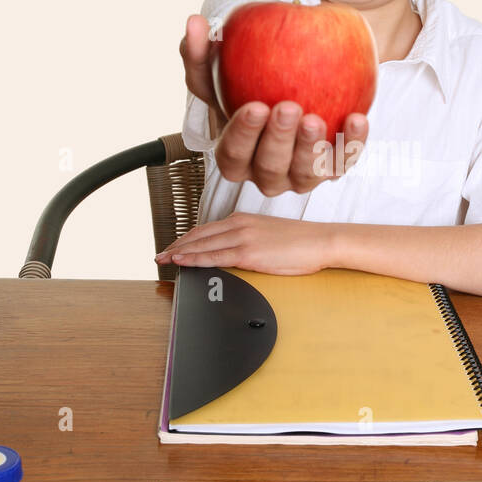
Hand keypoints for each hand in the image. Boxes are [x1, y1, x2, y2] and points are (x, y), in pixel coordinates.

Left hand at [155, 212, 335, 275]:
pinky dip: (194, 259)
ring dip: (180, 253)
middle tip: (160, 256)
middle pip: (198, 235)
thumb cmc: (302, 241)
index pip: (206, 229)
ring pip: (202, 245)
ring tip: (164, 261)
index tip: (173, 247)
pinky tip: (182, 262)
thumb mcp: (269, 236)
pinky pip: (214, 256)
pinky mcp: (248, 252)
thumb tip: (233, 253)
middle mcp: (239, 224)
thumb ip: (248, 241)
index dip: (186, 239)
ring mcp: (243, 237)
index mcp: (243, 219)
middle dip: (176, 246)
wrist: (321, 241)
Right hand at [180, 13, 368, 195]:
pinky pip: (344, 161)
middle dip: (279, 141)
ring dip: (311, 148)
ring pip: (305, 174)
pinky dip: (352, 143)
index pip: (232, 154)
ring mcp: (300, 175)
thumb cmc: (248, 83)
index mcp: (235, 155)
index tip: (255, 106)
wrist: (294, 84)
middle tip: (289, 108)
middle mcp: (266, 173)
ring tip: (316, 118)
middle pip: (269, 168)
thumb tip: (194, 23)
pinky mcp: (332, 168)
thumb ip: (202, 52)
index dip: (243, 135)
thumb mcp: (221, 69)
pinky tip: (357, 118)